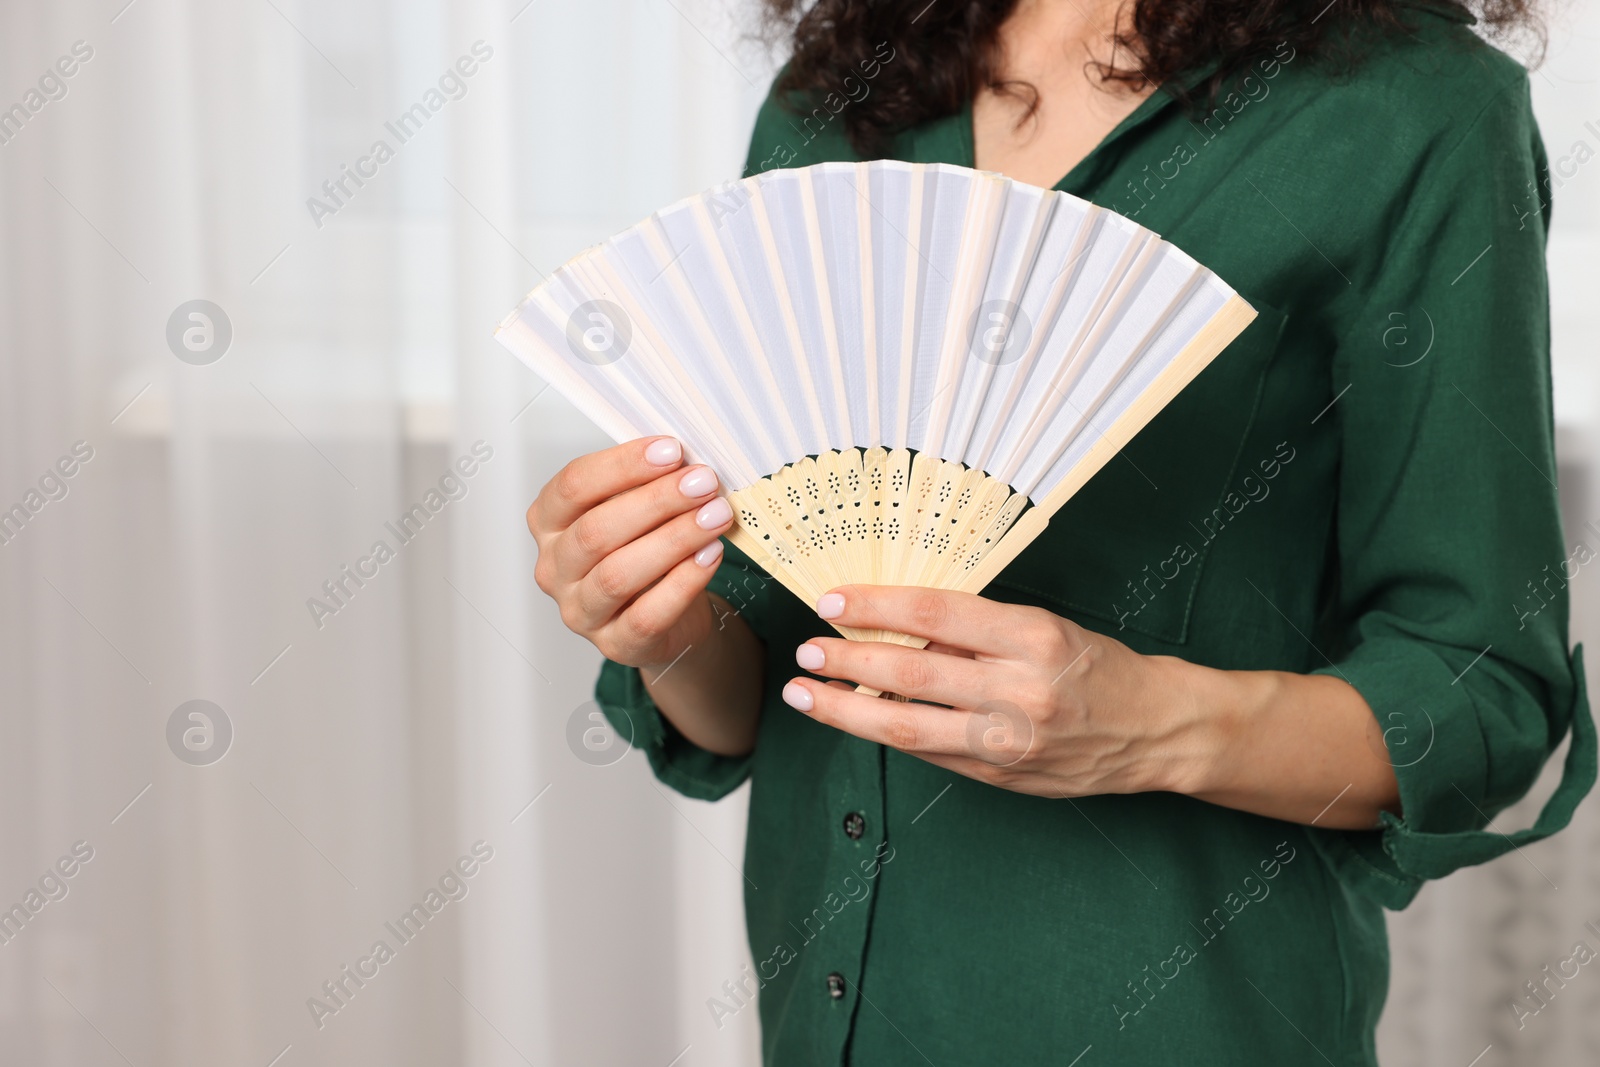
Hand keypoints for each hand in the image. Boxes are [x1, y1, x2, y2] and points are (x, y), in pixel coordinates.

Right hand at [528, 437, 733, 669]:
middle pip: (596, 530)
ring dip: (674, 539)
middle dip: (656, 501)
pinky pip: (646, 615)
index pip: (573, 486)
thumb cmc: (647, 551)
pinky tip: (709, 555)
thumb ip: (647, 483)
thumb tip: (683, 459)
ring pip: (618, 574)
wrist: (670, 616)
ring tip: (715, 516)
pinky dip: (683, 582)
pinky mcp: (614, 644)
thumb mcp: (637, 511)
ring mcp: (580, 611)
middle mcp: (555, 568)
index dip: (623, 465)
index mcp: (550, 522)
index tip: (671, 450)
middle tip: (702, 482)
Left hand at [778, 586, 1209, 798]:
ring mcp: (1006, 740)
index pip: (934, 612)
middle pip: (909, 672)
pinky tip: (855, 719)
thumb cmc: (1095, 666)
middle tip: (806, 650)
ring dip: (845, 710)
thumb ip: (972, 629)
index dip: (875, 606)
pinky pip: (927, 751)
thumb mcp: (1042, 626)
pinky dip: (885, 733)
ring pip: (904, 726)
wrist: (1154, 729)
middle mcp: (1017, 690)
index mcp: (1030, 636)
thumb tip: (897, 622)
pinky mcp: (998, 774)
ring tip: (806, 694)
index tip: (832, 601)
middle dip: (846, 660)